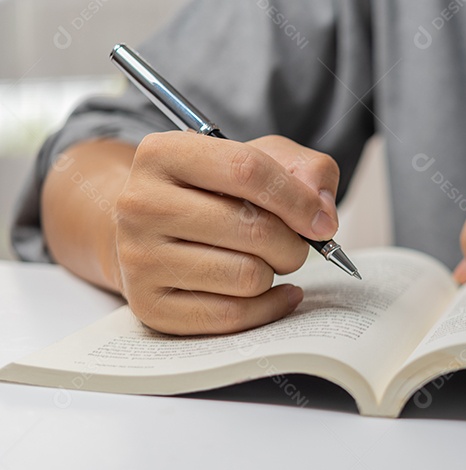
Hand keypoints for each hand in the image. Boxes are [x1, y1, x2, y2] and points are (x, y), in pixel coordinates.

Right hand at [112, 132, 339, 334]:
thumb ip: (306, 170)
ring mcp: (139, 258)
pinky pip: (232, 316)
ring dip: (275, 273)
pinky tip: (276, 293)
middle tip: (292, 244)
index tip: (322, 222)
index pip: (247, 170)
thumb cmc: (214, 194)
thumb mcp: (260, 159)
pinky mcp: (149, 306)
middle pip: (254, 229)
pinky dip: (269, 307)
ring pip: (247, 276)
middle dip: (293, 243)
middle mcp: (141, 204)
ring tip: (266, 262)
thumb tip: (322, 215)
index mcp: (164, 153)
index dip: (298, 199)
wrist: (152, 232)